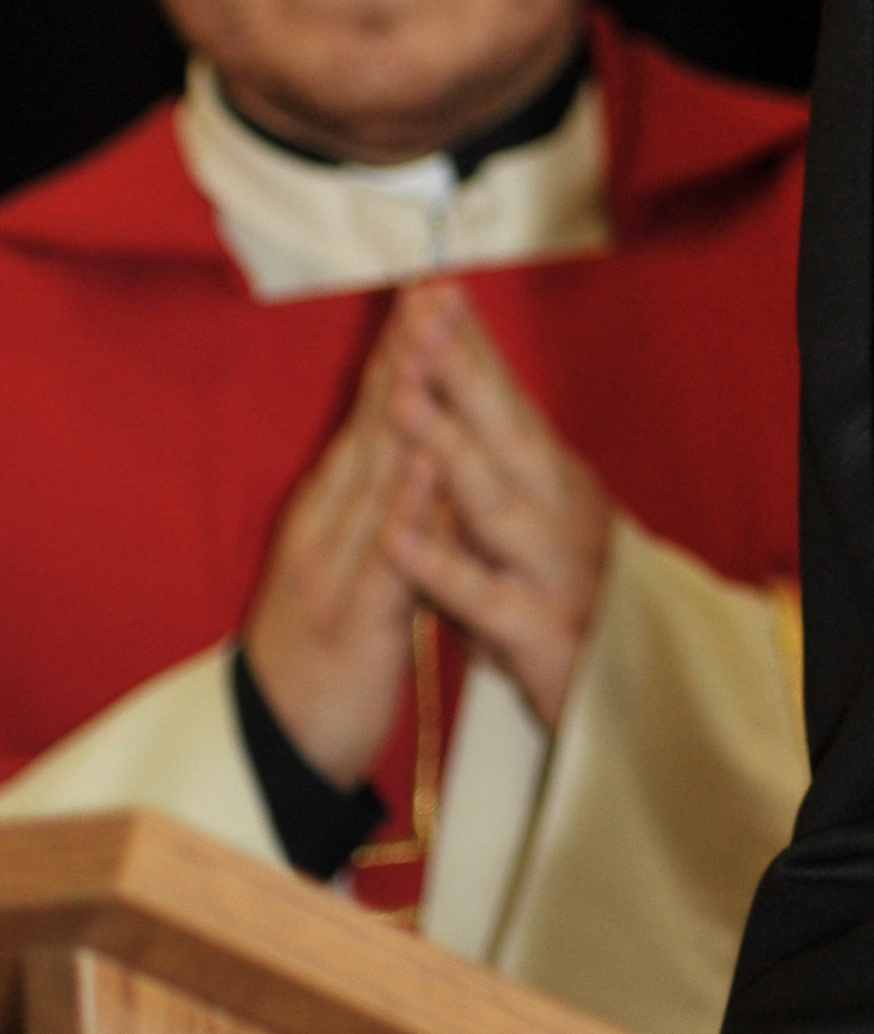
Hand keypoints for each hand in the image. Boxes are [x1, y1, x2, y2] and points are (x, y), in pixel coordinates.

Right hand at [241, 320, 437, 783]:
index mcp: (330, 512)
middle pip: (371, 428)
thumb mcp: (355, 563)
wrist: (280, 749)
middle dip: (405, 353)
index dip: (401, 351)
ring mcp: (335, 570)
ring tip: (431, 340)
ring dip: (405, 407)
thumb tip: (423, 441)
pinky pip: (388, 556)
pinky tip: (429, 458)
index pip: (370, 417)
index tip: (430, 288)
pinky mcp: (356, 621)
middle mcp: (326, 528)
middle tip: (433, 284)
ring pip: (375, 477)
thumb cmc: (326, 652)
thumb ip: (383, 506)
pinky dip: (408, 505)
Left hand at [380, 283, 610, 733]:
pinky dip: (441, 565)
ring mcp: (554, 568)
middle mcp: (561, 510)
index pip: (507, 397)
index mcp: (554, 479)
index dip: (470, 343)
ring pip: (493, 501)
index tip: (433, 285)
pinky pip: (483, 594)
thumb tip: (454, 384)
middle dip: (460, 370)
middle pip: (504, 430)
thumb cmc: (567, 598)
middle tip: (420, 315)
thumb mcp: (539, 519)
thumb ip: (500, 463)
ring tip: (405, 400)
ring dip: (448, 448)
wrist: (623, 702)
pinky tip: (401, 539)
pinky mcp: (541, 630)